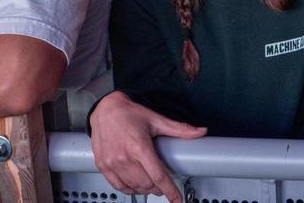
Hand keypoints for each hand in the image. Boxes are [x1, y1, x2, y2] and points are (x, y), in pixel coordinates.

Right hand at [90, 91, 205, 202]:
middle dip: (159, 187)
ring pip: (134, 187)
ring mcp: (112, 163)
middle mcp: (124, 157)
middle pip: (147, 184)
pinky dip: (130, 189)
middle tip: (163, 183)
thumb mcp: (157, 120)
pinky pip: (118, 186)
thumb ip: (180, 128)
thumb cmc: (130, 113)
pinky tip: (135, 185)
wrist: (106, 109)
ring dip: (145, 189)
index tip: (177, 199)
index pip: (158, 176)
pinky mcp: (103, 166)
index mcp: (139, 146)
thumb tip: (200, 131)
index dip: (170, 190)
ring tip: (151, 183)